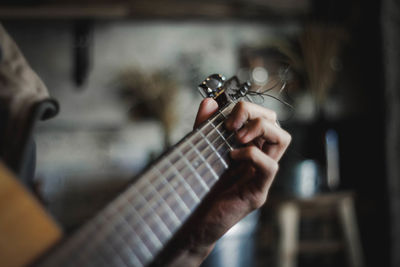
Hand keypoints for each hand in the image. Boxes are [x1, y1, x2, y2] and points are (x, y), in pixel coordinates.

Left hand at [161, 98, 290, 266]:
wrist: (190, 221)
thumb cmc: (196, 185)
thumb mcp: (200, 149)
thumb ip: (205, 126)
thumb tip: (210, 101)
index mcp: (248, 149)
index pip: (264, 118)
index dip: (249, 110)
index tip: (226, 118)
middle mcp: (258, 160)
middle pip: (276, 124)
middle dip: (256, 114)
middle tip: (232, 125)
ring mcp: (260, 177)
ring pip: (282, 140)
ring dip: (260, 129)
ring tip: (237, 137)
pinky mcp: (257, 193)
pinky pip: (270, 167)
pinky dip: (253, 154)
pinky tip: (232, 155)